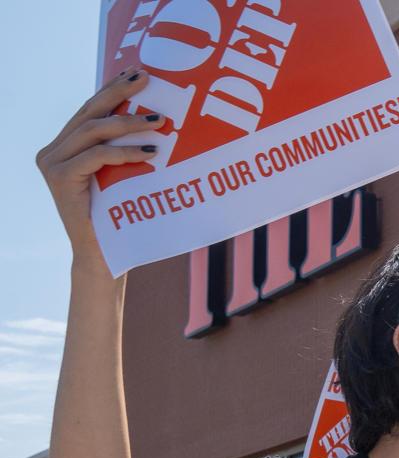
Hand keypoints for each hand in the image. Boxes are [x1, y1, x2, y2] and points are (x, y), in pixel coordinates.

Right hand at [36, 69, 164, 270]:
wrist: (105, 258)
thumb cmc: (121, 219)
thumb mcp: (123, 176)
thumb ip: (123, 150)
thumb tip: (156, 119)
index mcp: (64, 147)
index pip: (90, 111)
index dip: (111, 89)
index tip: (135, 73)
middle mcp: (52, 151)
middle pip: (89, 113)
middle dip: (118, 92)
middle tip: (147, 79)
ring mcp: (52, 164)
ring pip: (93, 131)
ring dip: (129, 123)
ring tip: (160, 120)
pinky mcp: (60, 178)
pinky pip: (97, 156)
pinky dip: (126, 151)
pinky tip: (152, 151)